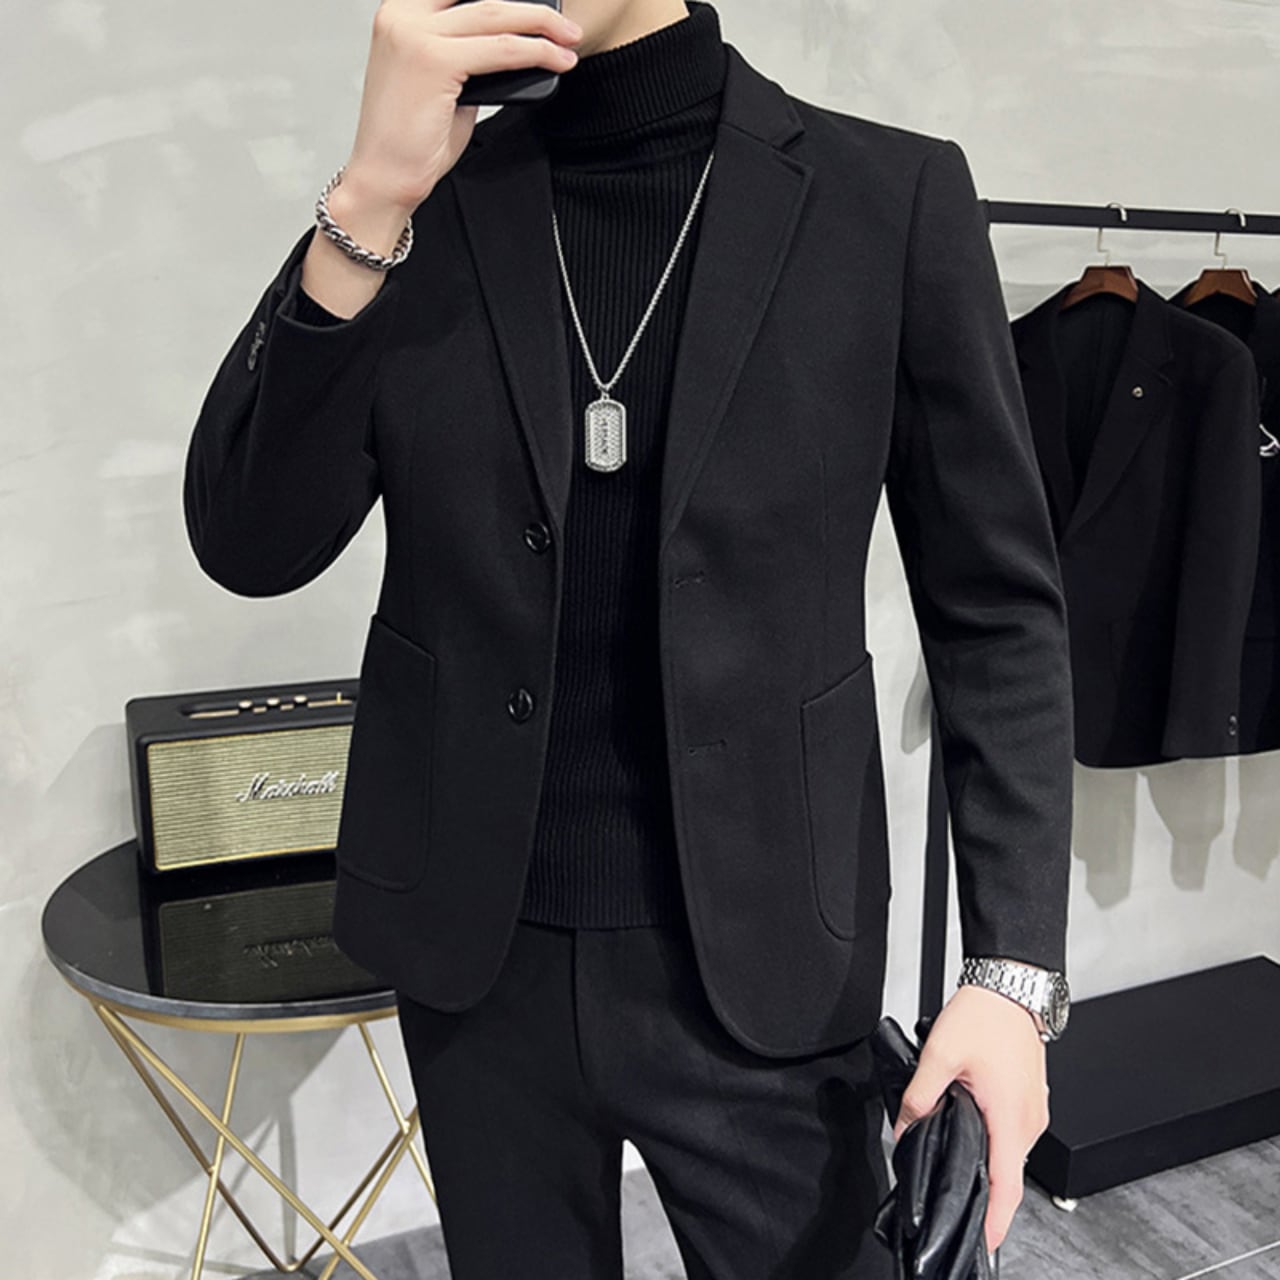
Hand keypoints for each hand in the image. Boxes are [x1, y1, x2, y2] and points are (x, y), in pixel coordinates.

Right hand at [347, 0, 584, 211]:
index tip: (537, 5)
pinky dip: (534, 52)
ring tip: (570, 39)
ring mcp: (414, 35)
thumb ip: (466, 58)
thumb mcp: (441, 85)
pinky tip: (557, 60)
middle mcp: (402, 17)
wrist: (383, 179)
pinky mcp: (433, 61)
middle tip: (566, 23)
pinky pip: (500, 49)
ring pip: (495, 14)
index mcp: (399, 14)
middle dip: (532, 8)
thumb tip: (505, 47)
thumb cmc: (409, 142)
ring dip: (541, 25)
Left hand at [890, 982, 1049, 1254]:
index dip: (995, 1221)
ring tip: (958, 1170)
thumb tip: (906, 1126)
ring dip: (990, 1167)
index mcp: (1010, 1117)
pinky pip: (1014, 1134)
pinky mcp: (1030, 1099)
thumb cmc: (985, 1016)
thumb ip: (920, 1095)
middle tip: (956, 1204)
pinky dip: (996, 1144)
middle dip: (986, 1196)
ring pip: (1011, 1154)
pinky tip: (973, 1136)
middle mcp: (1029, 1121)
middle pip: (1008, 1175)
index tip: (985, 1242)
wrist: (1010, 986)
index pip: (1007, 1187)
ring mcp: (1033, 1110)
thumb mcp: (940, 1054)